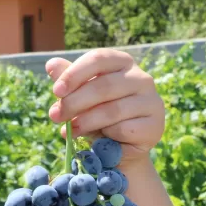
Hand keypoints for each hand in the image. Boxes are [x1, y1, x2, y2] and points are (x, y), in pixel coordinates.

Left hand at [45, 49, 164, 164]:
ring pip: (112, 110)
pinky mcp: (154, 125)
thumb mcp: (81, 96)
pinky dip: (105, 136)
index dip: (74, 74)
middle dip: (74, 103)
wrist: (120, 146)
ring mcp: (151, 101)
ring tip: (69, 131)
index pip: (98, 59)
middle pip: (103, 86)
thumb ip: (69, 81)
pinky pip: (124, 129)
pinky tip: (97, 140)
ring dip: (85, 122)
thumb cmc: (98, 114)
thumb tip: (51, 64)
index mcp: (122, 63)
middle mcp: (142, 78)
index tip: (56, 91)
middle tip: (55, 116)